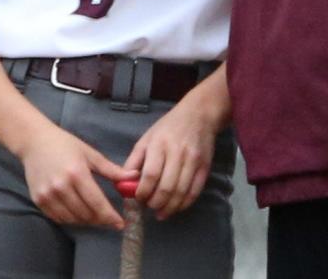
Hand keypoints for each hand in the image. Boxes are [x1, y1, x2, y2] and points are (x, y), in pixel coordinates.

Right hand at [17, 124, 137, 228]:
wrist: (35, 142)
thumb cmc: (66, 145)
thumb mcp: (91, 154)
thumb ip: (112, 170)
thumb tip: (134, 177)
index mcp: (77, 174)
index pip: (97, 203)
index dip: (110, 216)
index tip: (120, 224)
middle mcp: (61, 187)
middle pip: (85, 214)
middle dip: (100, 220)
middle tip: (110, 220)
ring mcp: (47, 195)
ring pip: (72, 219)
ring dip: (86, 221)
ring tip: (96, 217)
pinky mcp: (38, 200)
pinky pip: (58, 218)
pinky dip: (71, 219)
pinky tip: (79, 215)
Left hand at [122, 97, 220, 219]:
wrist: (199, 114)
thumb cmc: (168, 127)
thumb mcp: (146, 139)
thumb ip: (133, 162)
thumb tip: (122, 186)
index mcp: (160, 144)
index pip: (150, 175)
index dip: (143, 192)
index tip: (138, 199)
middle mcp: (178, 152)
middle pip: (166, 187)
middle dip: (155, 203)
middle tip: (149, 207)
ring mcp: (194, 160)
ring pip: (181, 192)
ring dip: (169, 208)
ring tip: (160, 212)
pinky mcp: (205, 166)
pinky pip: (195, 191)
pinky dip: (184, 204)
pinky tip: (175, 207)